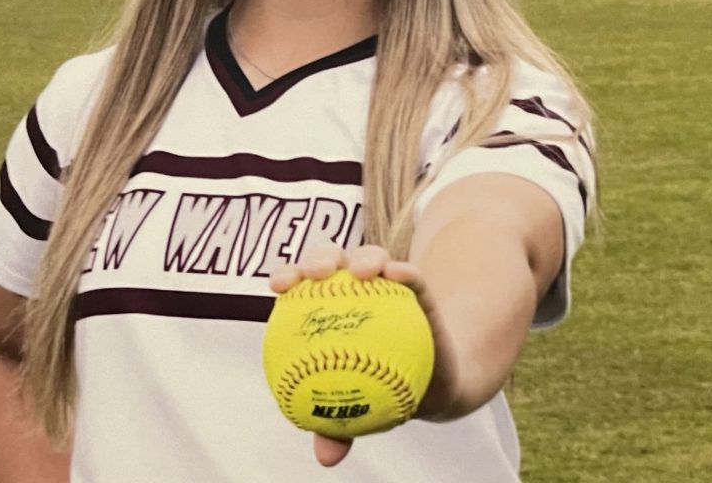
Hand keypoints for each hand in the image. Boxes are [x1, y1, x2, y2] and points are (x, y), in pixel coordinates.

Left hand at [268, 244, 460, 467]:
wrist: (434, 383)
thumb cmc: (381, 390)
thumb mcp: (359, 411)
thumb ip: (338, 426)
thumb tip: (326, 456)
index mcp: (329, 307)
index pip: (301, 284)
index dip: (287, 275)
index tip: (277, 285)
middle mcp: (354, 287)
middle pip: (331, 259)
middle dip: (318, 256)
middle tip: (316, 274)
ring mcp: (387, 284)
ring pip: (371, 258)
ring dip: (364, 258)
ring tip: (363, 273)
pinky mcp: (420, 289)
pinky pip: (412, 277)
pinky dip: (405, 273)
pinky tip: (401, 276)